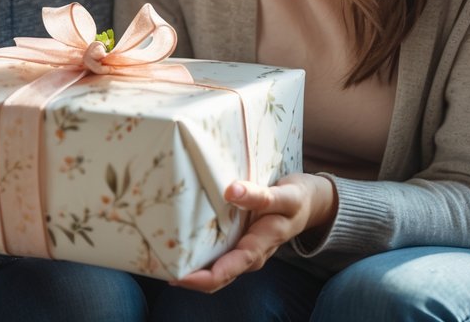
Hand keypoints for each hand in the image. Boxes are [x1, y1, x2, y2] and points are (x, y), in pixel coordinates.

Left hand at [172, 172, 335, 292]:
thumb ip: (260, 196)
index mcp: (260, 248)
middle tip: (159, 267)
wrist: (311, 203)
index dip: (203, 278)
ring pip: (214, 268)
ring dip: (191, 267)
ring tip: (162, 257)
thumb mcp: (285, 196)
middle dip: (189, 278)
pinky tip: (178, 243)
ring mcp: (243, 250)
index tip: (179, 277)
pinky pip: (216, 254)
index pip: (228, 271)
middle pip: (216, 277)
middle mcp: (249, 255)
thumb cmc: (296, 199)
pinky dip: (197, 253)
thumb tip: (231, 190)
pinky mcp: (239, 241)